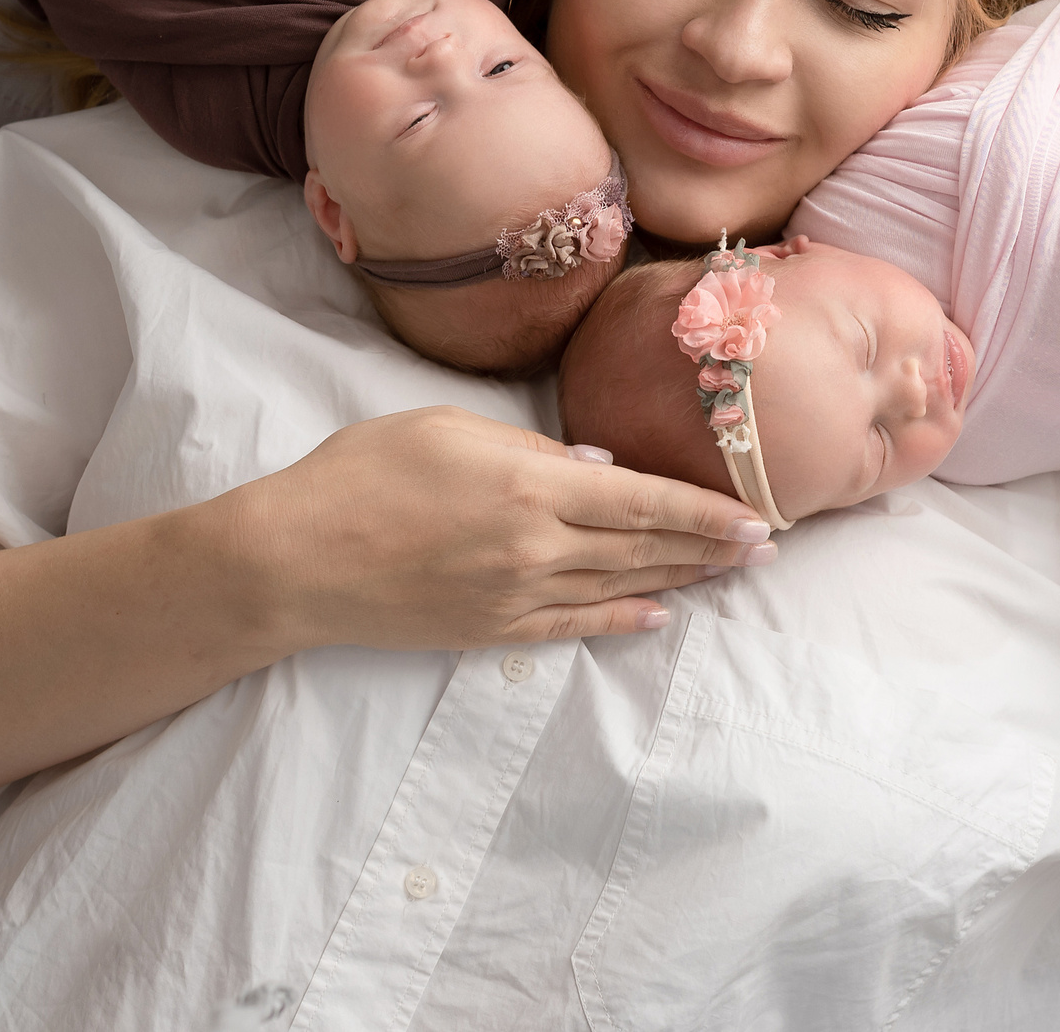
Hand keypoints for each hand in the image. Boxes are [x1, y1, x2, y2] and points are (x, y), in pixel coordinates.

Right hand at [212, 406, 774, 652]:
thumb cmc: (361, 474)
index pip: (644, 499)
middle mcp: (536, 546)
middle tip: (765, 549)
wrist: (293, 559)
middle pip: (645, 547)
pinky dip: (621, 618)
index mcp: (531, 485)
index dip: (706, 511)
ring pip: (619, 587)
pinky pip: (573, 627)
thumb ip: (534, 449)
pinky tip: (657, 614)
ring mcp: (516, 596)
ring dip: (681, 581)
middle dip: (711, 548)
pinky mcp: (490, 631)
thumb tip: (601, 466)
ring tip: (728, 576)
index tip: (756, 516)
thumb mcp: (447, 429)